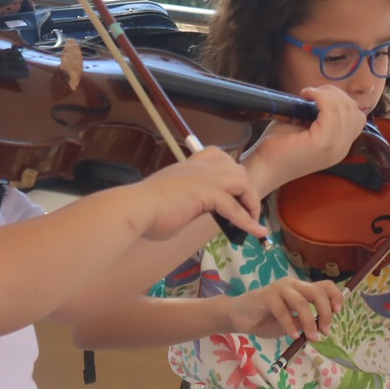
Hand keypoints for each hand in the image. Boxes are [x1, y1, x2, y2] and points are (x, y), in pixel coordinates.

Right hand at [131, 146, 265, 241]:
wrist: (134, 209)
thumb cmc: (145, 211)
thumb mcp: (174, 202)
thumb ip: (189, 204)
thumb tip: (194, 213)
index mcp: (189, 165)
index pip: (219, 156)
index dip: (231, 172)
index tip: (234, 192)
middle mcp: (199, 166)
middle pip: (237, 168)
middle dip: (246, 189)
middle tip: (246, 211)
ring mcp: (205, 178)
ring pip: (242, 182)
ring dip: (251, 202)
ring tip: (253, 220)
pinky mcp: (207, 194)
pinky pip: (235, 207)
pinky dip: (248, 221)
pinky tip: (255, 232)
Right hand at [227, 276, 344, 340]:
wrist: (237, 317)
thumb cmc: (265, 320)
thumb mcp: (291, 324)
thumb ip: (304, 323)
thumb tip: (321, 328)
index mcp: (300, 288)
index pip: (324, 285)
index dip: (335, 296)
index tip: (338, 312)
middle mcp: (292, 284)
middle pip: (317, 292)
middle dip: (326, 312)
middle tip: (325, 331)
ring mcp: (279, 288)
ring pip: (302, 302)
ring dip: (310, 322)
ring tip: (312, 338)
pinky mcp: (266, 296)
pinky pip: (283, 311)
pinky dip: (290, 325)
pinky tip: (293, 335)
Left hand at [241, 84, 366, 190]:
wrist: (263, 166)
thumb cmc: (278, 145)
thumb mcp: (304, 127)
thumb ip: (320, 114)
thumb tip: (325, 94)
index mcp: (339, 146)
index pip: (357, 116)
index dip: (340, 100)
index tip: (317, 96)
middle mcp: (342, 149)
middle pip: (353, 110)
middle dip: (334, 94)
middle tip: (311, 93)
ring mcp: (334, 147)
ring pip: (345, 108)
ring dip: (327, 94)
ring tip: (308, 94)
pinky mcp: (322, 143)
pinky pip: (332, 111)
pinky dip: (321, 97)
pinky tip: (306, 95)